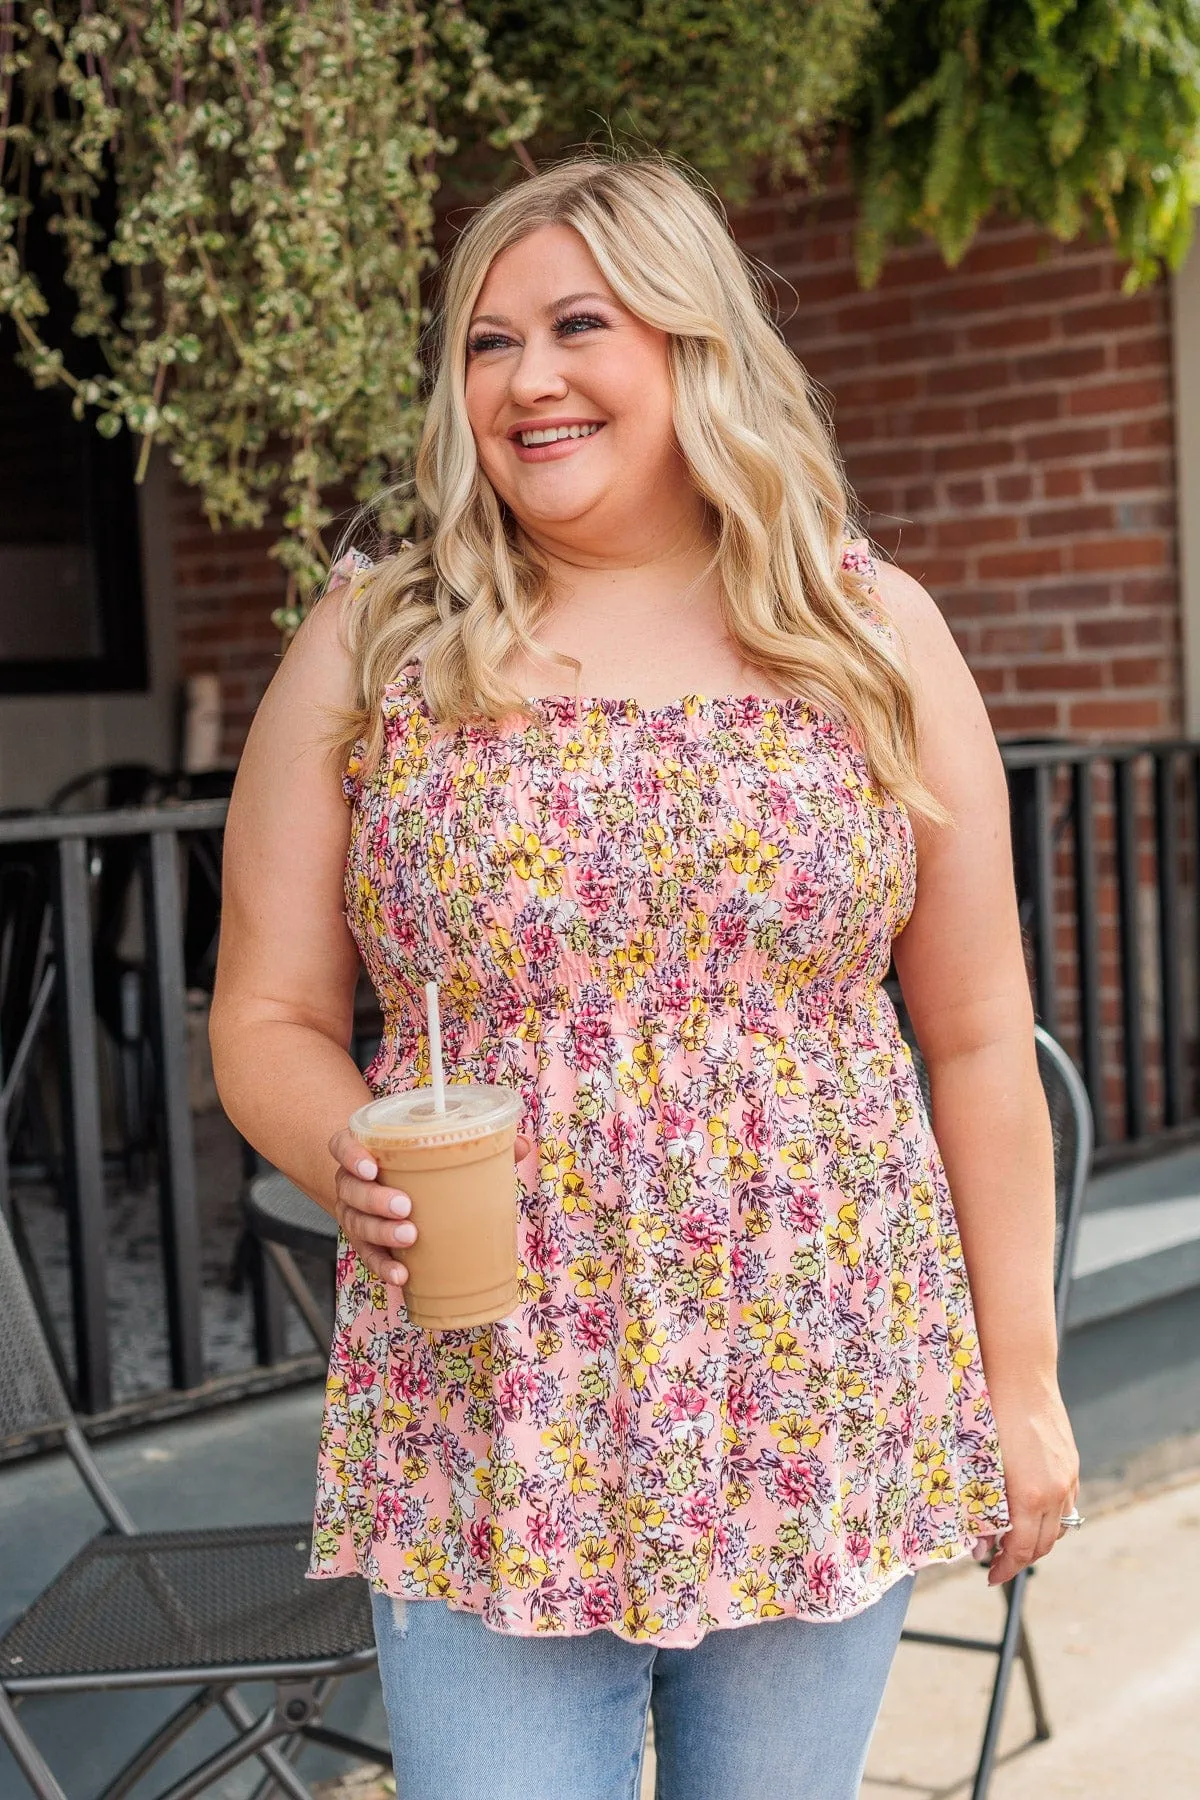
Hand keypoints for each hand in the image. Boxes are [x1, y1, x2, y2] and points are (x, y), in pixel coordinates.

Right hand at [326, 1127, 532, 1285]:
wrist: (389, 1185)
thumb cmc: (419, 1163)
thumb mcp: (440, 1147)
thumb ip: (479, 1143)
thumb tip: (523, 1144)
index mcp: (364, 1150)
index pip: (342, 1145)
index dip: (351, 1155)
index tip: (372, 1166)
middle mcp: (352, 1182)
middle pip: (351, 1189)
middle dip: (375, 1200)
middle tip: (405, 1206)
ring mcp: (355, 1213)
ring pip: (357, 1223)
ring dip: (381, 1233)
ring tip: (410, 1236)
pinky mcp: (365, 1242)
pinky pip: (367, 1256)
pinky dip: (383, 1266)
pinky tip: (402, 1275)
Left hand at [985, 1381, 1079, 1585]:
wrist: (1019, 1373)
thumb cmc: (988, 1413)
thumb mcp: (977, 1464)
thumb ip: (981, 1506)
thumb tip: (979, 1541)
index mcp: (1028, 1496)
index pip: (1021, 1550)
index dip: (1005, 1568)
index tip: (990, 1577)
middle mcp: (1054, 1492)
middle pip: (1043, 1544)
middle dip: (1020, 1559)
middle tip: (997, 1562)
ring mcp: (1067, 1477)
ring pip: (1060, 1527)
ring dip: (1039, 1540)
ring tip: (1014, 1540)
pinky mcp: (1071, 1463)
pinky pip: (1067, 1503)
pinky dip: (1052, 1517)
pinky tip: (1032, 1511)